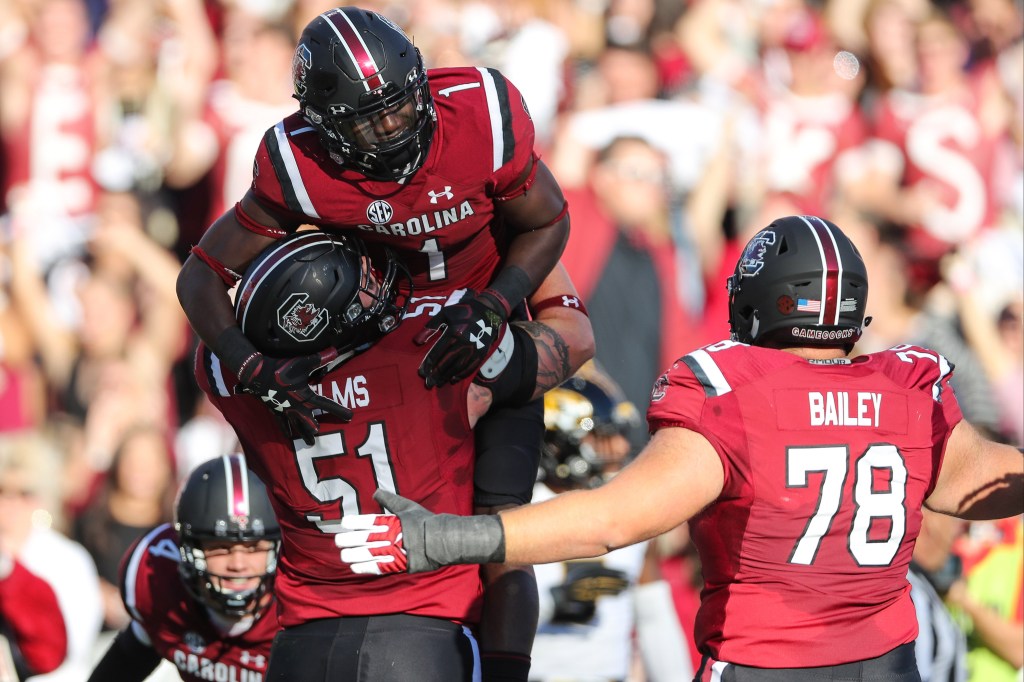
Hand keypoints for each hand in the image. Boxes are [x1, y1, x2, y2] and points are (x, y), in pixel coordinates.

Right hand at [237, 348, 351, 445]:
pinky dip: (286, 430)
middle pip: (310, 421)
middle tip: (322, 434)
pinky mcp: (275, 411)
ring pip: (297, 426)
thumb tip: (335, 351)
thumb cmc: (281, 368)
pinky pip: (282, 424)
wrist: (258, 374)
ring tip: (310, 443)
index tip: (350, 416)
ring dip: (304, 434)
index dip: (339, 410)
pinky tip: (288, 437)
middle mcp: (297, 407)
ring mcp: (285, 411)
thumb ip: (319, 358)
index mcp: (306, 397)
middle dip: (316, 428)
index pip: (327, 405)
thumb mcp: (302, 362)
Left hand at [335, 489, 505, 573]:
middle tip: (338, 541)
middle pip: (361, 539)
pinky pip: (375, 568)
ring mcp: (391, 551)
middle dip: (347, 540)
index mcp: (389, 521)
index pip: (365, 521)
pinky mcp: (396, 565)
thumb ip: (390, 500)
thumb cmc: (425, 522)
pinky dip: (364, 568)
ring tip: (344, 555)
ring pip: (364, 555)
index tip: (343, 524)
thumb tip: (376, 490)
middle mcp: (387, 536)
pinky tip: (355, 567)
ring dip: (352, 555)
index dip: (352, 523)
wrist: (441, 540)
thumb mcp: (408, 507)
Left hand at [415, 289, 507, 387]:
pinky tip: (453, 380)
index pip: (437, 353)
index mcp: (453, 333)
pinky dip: (461, 375)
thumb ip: (430, 327)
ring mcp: (473, 350)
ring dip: (447, 377)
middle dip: (436, 374)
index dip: (428, 364)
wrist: (488, 312)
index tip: (422, 373)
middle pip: (446, 363)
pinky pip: (470, 368)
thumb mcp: (444, 313)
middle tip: (428, 383)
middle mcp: (463, 344)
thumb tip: (417, 341)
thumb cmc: (463, 311)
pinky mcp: (481, 353)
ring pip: (457, 367)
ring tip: (438, 384)